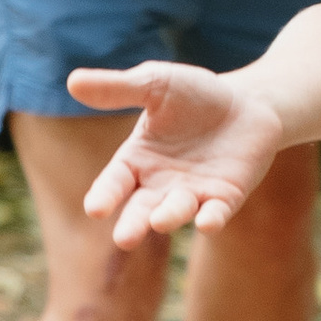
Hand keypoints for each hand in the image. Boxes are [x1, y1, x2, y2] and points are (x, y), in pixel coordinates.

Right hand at [71, 62, 286, 245]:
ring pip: (177, 212)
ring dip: (169, 217)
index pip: (114, 182)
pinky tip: (207, 223)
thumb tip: (72, 82)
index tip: (95, 209)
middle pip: (141, 209)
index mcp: (137, 161)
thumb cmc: (195, 94)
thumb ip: (117, 88)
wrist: (248, 102)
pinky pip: (216, 213)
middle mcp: (161, 185)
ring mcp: (193, 194)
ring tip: (160, 221)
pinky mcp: (225, 198)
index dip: (105, 196)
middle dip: (133, 224)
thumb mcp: (155, 85)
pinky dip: (211, 219)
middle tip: (125, 239)